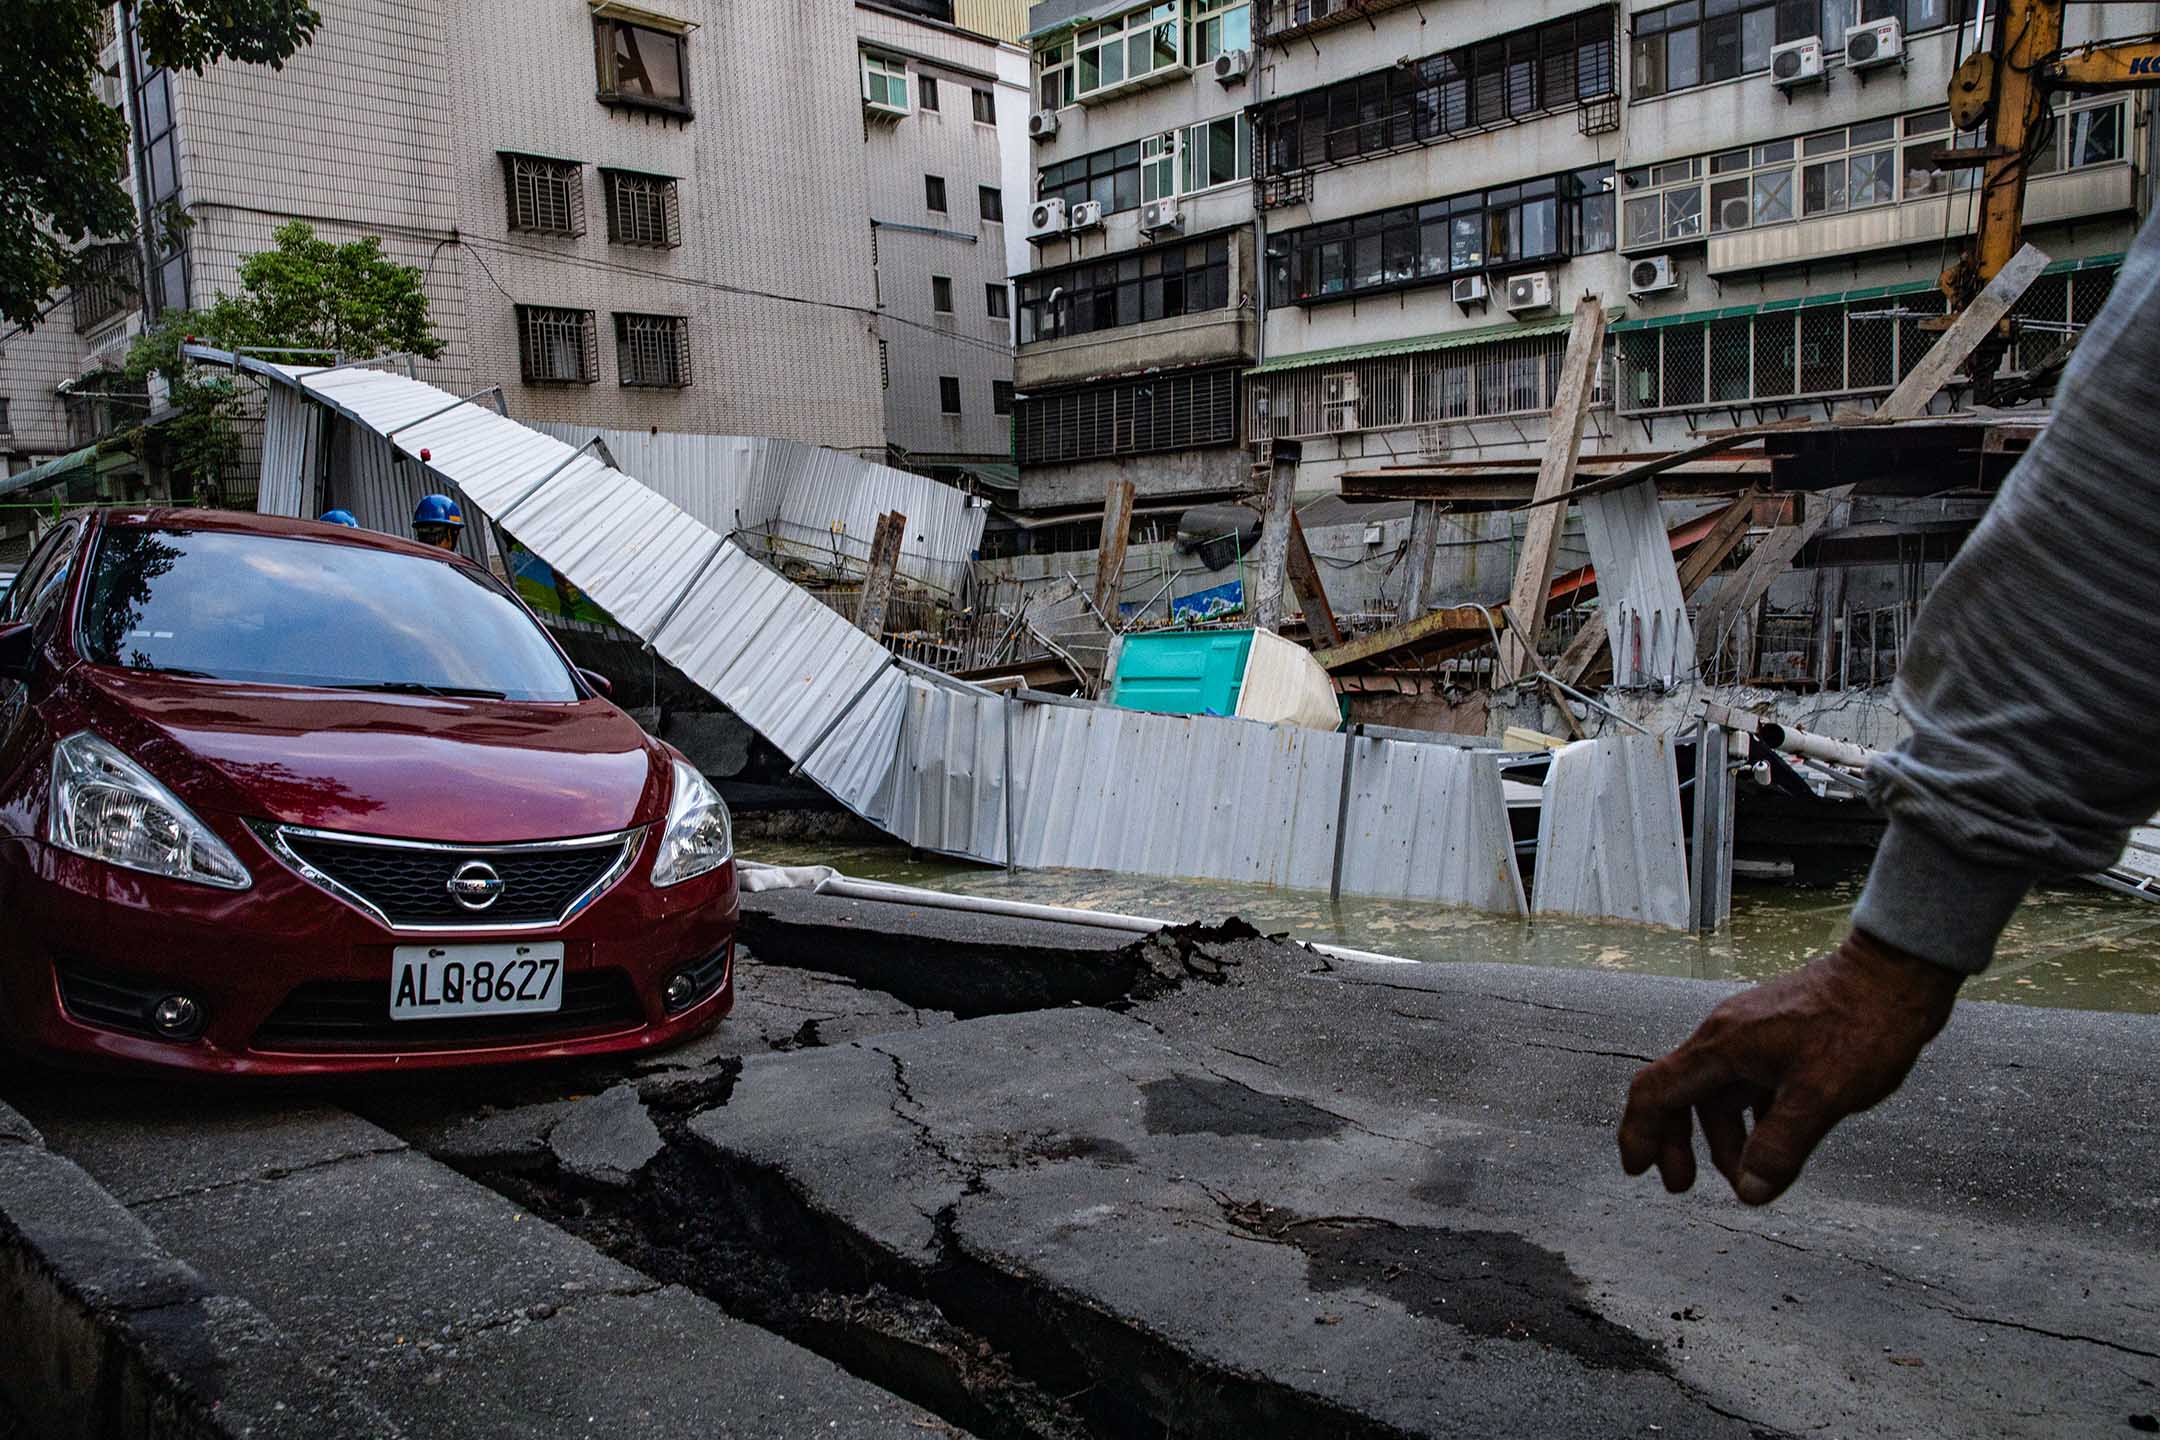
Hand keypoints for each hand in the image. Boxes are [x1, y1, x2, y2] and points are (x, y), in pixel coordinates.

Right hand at [1618, 930, 1963, 1205]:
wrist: (1896, 973)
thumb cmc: (1861, 1027)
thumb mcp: (1821, 1095)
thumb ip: (1781, 1146)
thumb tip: (1750, 1192)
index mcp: (1723, 1047)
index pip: (1656, 1091)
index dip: (1640, 1134)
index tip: (1636, 1171)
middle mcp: (1726, 1037)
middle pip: (1679, 1093)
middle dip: (1676, 1142)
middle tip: (1684, 1185)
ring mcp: (1752, 1033)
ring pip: (1717, 1092)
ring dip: (1720, 1135)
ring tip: (1745, 1173)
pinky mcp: (1777, 1034)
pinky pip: (1745, 1081)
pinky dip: (1748, 1116)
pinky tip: (1772, 1137)